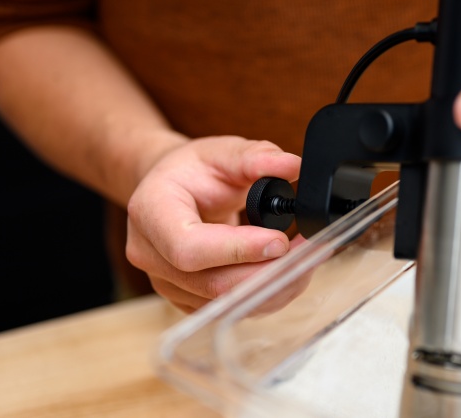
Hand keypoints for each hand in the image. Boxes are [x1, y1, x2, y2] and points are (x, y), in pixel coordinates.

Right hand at [125, 136, 301, 311]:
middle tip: (309, 252)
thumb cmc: (192, 171)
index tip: (279, 240)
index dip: (237, 250)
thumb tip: (292, 165)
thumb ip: (255, 157)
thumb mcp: (221, 151)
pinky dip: (266, 294)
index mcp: (151, 213)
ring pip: (227, 303)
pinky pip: (231, 308)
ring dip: (275, 287)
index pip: (189, 247)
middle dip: (268, 272)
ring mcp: (168, 283)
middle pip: (213, 284)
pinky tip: (288, 273)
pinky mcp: (189, 299)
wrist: (171, 190)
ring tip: (307, 260)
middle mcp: (151, 255)